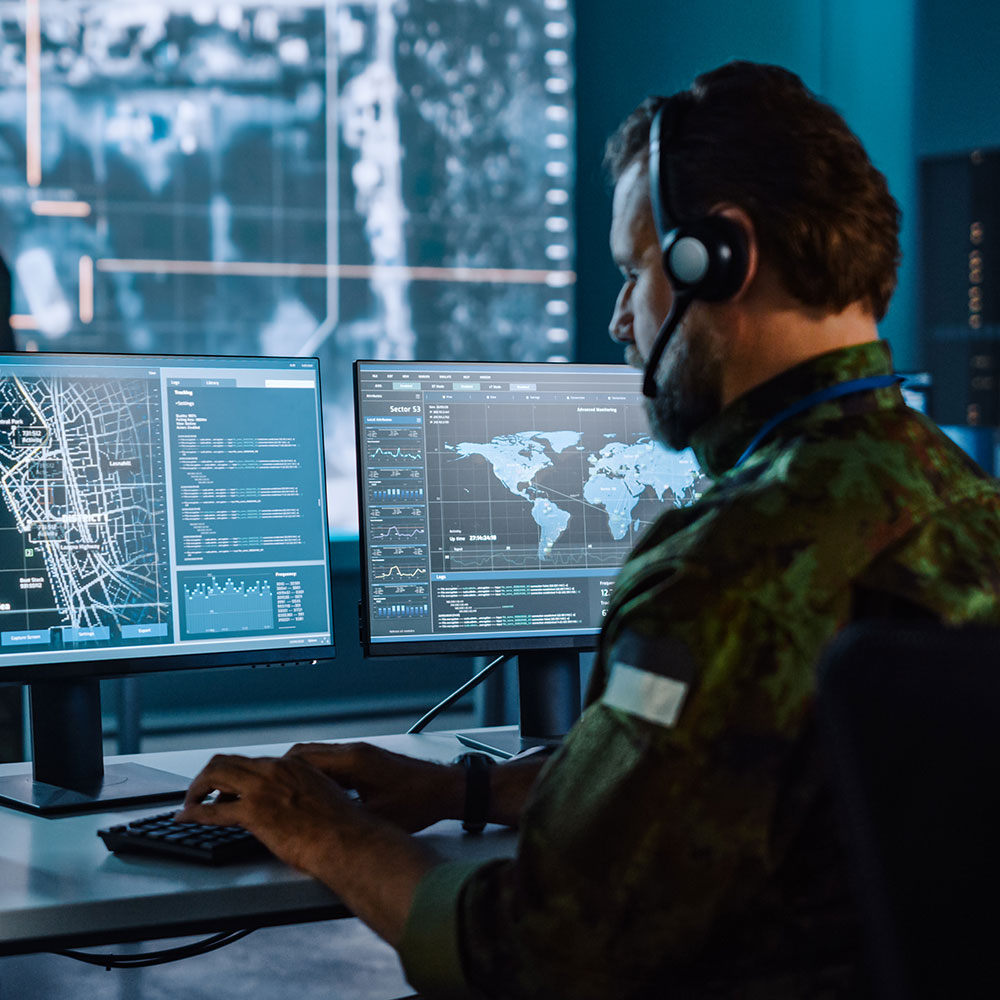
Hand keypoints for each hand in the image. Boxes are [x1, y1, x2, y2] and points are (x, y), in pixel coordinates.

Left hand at [178, 753, 363, 873]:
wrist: (346, 840)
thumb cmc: (340, 827)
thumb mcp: (323, 796)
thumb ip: (301, 793)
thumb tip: (291, 804)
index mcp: (292, 765)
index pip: (251, 762)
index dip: (232, 775)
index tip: (224, 788)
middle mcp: (275, 770)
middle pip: (227, 761)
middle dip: (207, 776)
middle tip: (199, 792)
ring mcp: (263, 789)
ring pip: (215, 775)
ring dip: (197, 789)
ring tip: (190, 803)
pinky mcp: (255, 813)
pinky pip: (212, 811)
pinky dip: (192, 812)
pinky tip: (184, 817)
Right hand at [283, 741, 462, 832]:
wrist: (444, 788)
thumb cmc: (418, 802)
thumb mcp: (379, 818)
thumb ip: (348, 820)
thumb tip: (319, 832)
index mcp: (354, 762)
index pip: (304, 760)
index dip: (280, 775)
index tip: (265, 787)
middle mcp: (353, 752)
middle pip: (304, 754)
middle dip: (281, 772)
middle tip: (263, 790)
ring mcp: (358, 754)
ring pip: (316, 756)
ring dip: (296, 772)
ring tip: (278, 793)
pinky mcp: (364, 761)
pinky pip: (329, 762)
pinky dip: (314, 773)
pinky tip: (307, 793)